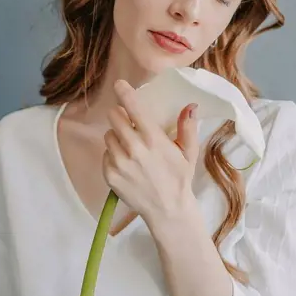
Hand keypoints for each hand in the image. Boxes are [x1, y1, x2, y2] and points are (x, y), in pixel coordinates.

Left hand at [102, 79, 198, 224]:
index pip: (133, 108)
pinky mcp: (110, 175)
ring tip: (131, 147)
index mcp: (154, 140)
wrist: (168, 210)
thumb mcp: (189, 152)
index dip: (124, 93)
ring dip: (117, 136)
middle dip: (120, 116)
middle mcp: (134, 149)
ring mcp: (120, 163)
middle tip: (128, 122)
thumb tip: (190, 106)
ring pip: (108, 135)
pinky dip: (113, 155)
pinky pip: (106, 154)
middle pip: (114, 117)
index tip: (119, 85)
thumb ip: (187, 127)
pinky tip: (127, 163)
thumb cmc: (179, 179)